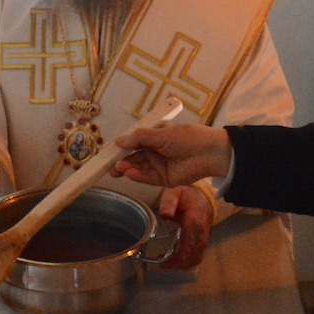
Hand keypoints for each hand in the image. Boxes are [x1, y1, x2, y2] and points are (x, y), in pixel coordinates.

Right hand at [111, 125, 232, 186]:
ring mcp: (158, 166)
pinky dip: (137, 176)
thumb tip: (118, 141)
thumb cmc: (185, 137)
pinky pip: (147, 178)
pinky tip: (129, 173)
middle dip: (120, 160)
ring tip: (118, 168)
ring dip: (127, 168)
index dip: (120, 146)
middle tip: (108, 165)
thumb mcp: (160, 133)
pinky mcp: (163, 179)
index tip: (106, 151)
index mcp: (154, 136)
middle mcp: (154, 151)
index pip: (133, 141)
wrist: (208, 153)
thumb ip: (138, 138)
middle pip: (133, 157)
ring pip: (138, 168)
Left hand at [157, 185, 210, 268]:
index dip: (177, 259)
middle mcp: (201, 233)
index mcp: (194, 223)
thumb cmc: (186, 197)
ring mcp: (204, 238)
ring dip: (182, 265)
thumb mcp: (174, 194)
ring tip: (167, 263)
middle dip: (178, 265)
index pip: (189, 247)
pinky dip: (187, 262)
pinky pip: (197, 256)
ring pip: (196, 259)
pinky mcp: (203, 242)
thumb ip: (168, 203)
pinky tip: (175, 259)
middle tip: (162, 264)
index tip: (163, 262)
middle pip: (193, 257)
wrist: (203, 197)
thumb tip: (165, 216)